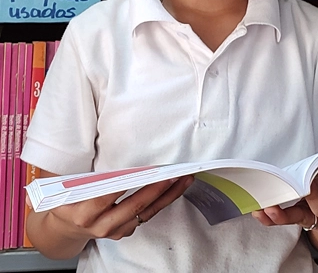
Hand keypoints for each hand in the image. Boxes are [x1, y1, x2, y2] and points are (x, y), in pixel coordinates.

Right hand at [44, 175, 193, 240]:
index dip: (126, 184)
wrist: (67, 228)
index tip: (144, 171)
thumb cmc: (68, 201)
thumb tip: (92, 154)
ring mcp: (115, 231)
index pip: (107, 197)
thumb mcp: (65, 188)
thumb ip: (79, 175)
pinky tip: (175, 188)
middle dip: (156, 189)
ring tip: (184, 179)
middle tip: (174, 174)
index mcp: (83, 213)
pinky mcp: (126, 231)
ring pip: (147, 213)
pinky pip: (148, 216)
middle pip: (134, 207)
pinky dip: (162, 201)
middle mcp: (101, 225)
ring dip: (168, 195)